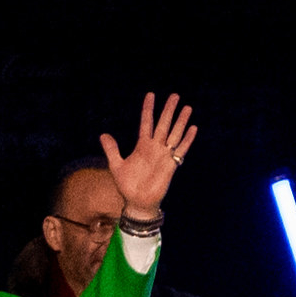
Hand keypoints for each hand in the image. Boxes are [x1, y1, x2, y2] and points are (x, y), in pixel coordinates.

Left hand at [102, 92, 197, 218]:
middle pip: (164, 124)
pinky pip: (181, 149)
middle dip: (168, 110)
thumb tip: (103, 135)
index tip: (151, 95)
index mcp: (142, 145)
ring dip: (180, 121)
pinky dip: (187, 139)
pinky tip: (192, 128)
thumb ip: (112, 149)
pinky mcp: (171, 165)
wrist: (138, 201)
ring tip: (187, 107)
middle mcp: (155, 147)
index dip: (148, 109)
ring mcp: (164, 155)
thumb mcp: (116, 165)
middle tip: (174, 96)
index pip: (147, 122)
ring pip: (174, 134)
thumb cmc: (128, 185)